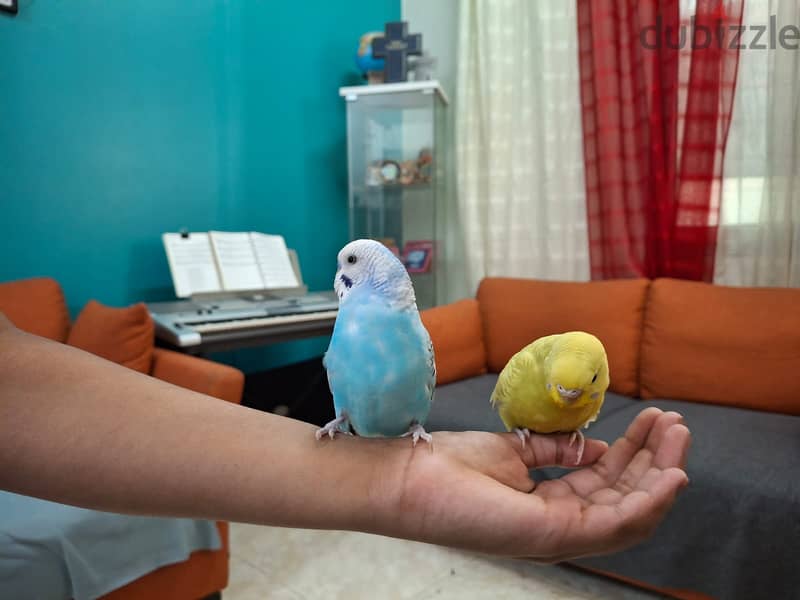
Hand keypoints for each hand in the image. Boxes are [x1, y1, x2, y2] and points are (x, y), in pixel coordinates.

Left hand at [377, 408, 689, 561]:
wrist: (409, 476)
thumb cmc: (450, 465)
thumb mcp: (514, 451)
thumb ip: (555, 452)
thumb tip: (595, 447)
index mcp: (549, 507)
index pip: (606, 486)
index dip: (634, 454)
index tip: (654, 421)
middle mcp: (560, 527)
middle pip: (624, 498)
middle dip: (655, 461)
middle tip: (677, 426)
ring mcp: (556, 536)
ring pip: (629, 512)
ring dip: (660, 474)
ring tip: (679, 436)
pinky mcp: (551, 535)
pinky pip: (617, 523)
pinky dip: (649, 500)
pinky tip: (671, 473)